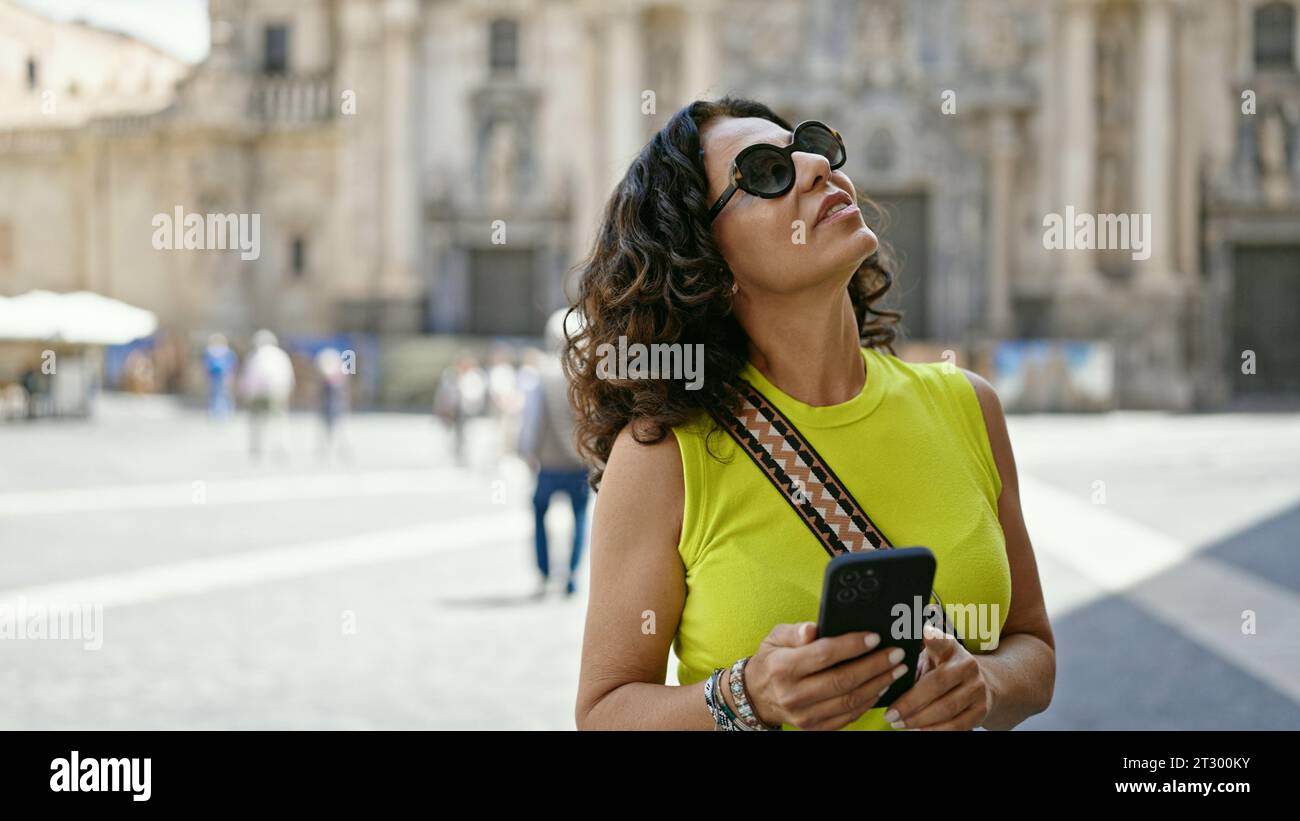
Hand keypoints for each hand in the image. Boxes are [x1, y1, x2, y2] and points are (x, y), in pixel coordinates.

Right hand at [739, 622, 909, 730]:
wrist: (757, 695)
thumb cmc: (771, 660)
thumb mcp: (775, 638)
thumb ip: (795, 631)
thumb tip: (814, 629)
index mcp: (783, 668)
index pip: (824, 655)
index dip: (852, 646)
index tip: (875, 637)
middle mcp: (793, 694)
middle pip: (842, 680)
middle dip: (874, 666)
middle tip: (895, 654)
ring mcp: (805, 715)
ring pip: (849, 701)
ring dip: (877, 684)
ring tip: (895, 670)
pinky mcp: (814, 727)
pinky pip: (848, 717)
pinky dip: (868, 702)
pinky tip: (880, 687)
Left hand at [883, 623, 991, 730]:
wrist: (982, 684)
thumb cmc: (942, 669)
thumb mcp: (931, 657)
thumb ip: (913, 659)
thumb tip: (885, 668)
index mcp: (951, 648)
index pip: (942, 641)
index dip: (933, 637)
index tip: (923, 631)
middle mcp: (967, 666)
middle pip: (937, 684)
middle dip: (910, 702)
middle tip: (889, 713)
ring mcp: (977, 689)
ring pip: (946, 708)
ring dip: (918, 719)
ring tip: (898, 723)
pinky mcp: (981, 710)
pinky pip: (956, 725)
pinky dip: (935, 730)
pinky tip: (917, 730)